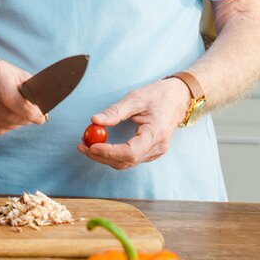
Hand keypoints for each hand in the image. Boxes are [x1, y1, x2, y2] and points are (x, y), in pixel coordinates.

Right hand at [0, 59, 45, 134]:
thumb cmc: (1, 75)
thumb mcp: (16, 74)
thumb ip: (30, 89)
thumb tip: (43, 108)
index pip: (11, 99)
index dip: (28, 111)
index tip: (40, 118)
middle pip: (9, 115)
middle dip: (26, 118)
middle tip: (36, 117)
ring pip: (4, 125)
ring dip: (18, 123)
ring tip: (21, 115)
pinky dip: (7, 126)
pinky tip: (8, 117)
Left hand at [76, 77, 191, 169]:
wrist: (178, 98)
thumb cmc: (158, 96)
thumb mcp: (135, 98)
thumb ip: (115, 111)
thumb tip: (94, 120)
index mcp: (156, 134)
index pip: (130, 152)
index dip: (108, 152)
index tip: (90, 145)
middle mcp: (157, 148)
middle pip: (125, 161)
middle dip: (101, 156)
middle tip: (82, 145)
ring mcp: (155, 152)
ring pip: (126, 162)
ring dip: (105, 157)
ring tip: (87, 145)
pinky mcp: (150, 152)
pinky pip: (130, 159)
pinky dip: (113, 155)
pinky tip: (101, 146)